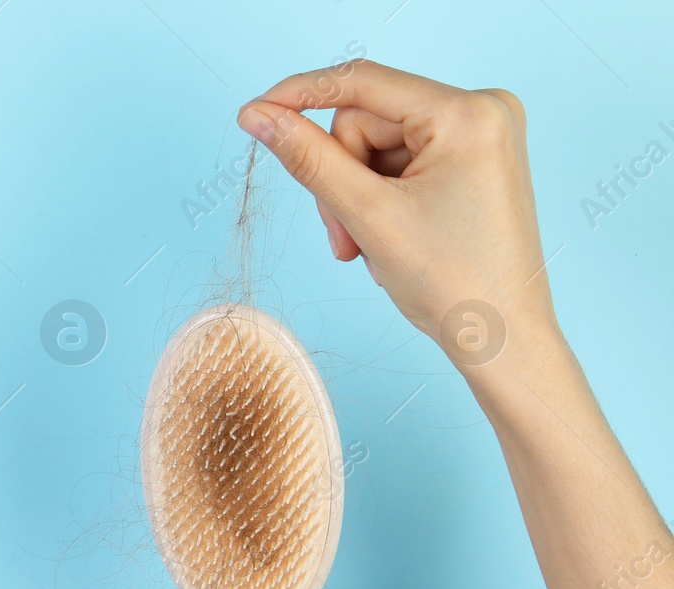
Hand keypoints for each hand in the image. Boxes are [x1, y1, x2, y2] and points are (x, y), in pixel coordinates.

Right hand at [236, 60, 560, 378]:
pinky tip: (392, 239)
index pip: (362, 83)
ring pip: (377, 147)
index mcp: (468, 114)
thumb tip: (260, 118)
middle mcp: (482, 110)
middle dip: (343, 179)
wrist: (502, 339)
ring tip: (369, 247)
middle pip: (367, 122)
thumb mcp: (368, 215)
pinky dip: (382, 201)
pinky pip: (401, 163)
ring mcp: (481, 135)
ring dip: (358, 198)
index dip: (300, 97)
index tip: (254, 114)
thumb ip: (309, 160)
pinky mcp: (474, 159)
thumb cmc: (455, 283)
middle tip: (346, 237)